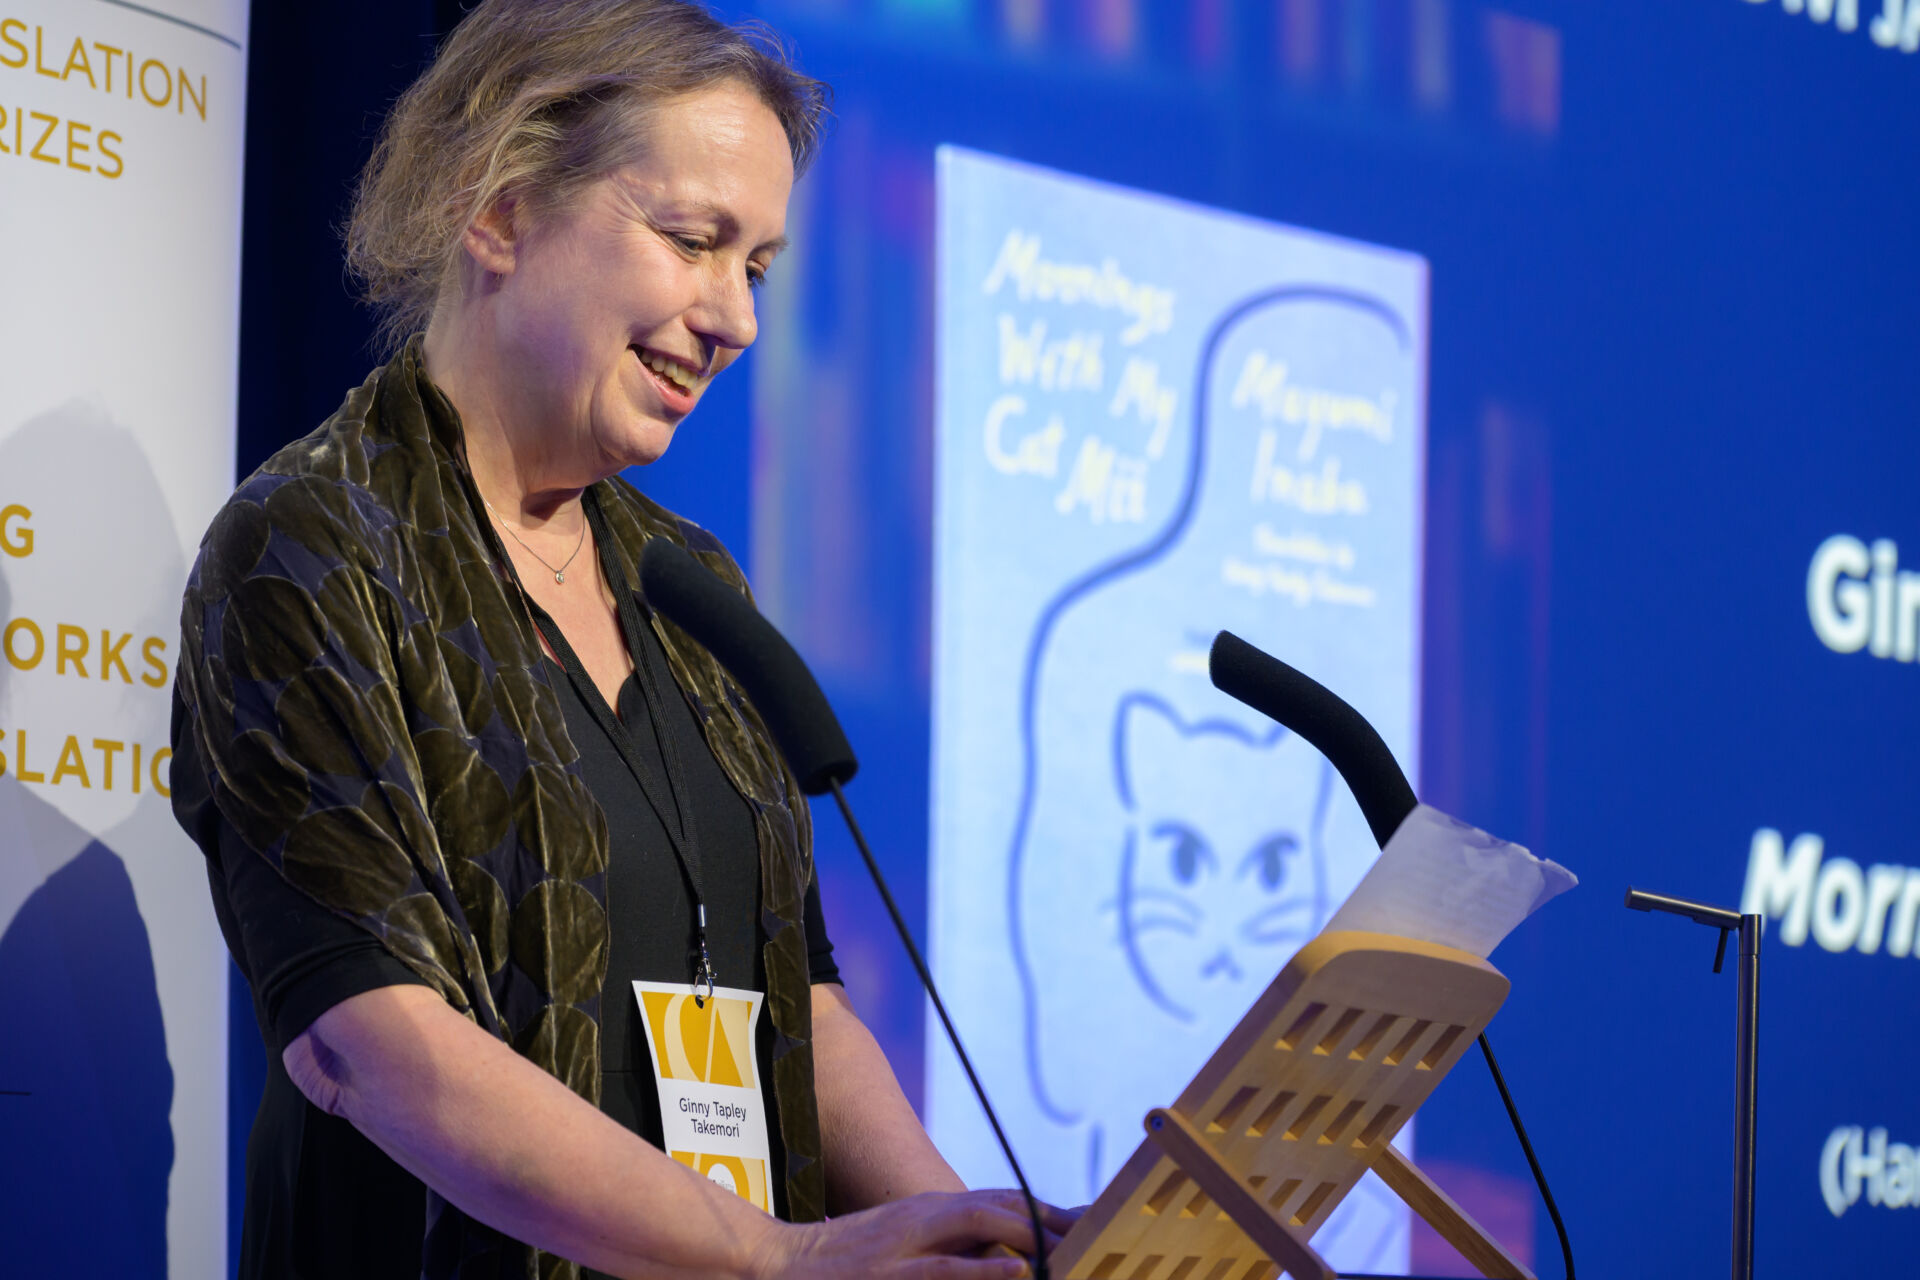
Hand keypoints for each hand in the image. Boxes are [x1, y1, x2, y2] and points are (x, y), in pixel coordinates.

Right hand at [753, 1189, 1080, 1279]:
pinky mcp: (891, 1273)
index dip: (1049, 1210)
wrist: (778, 1265)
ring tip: (1070, 1253)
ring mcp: (909, 1244)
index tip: (1090, 1224)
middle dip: (1052, 1222)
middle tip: (1095, 1239)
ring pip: (984, 1229)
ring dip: (1031, 1241)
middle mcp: (926, 1216)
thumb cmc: (846, 1262)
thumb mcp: (901, 1242)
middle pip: (1005, 1205)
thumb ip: (948, 1244)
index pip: (1005, 1199)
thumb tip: (1000, 1257)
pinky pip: (947, 1270)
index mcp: (932, 1210)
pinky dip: (985, 1272)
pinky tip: (1017, 1273)